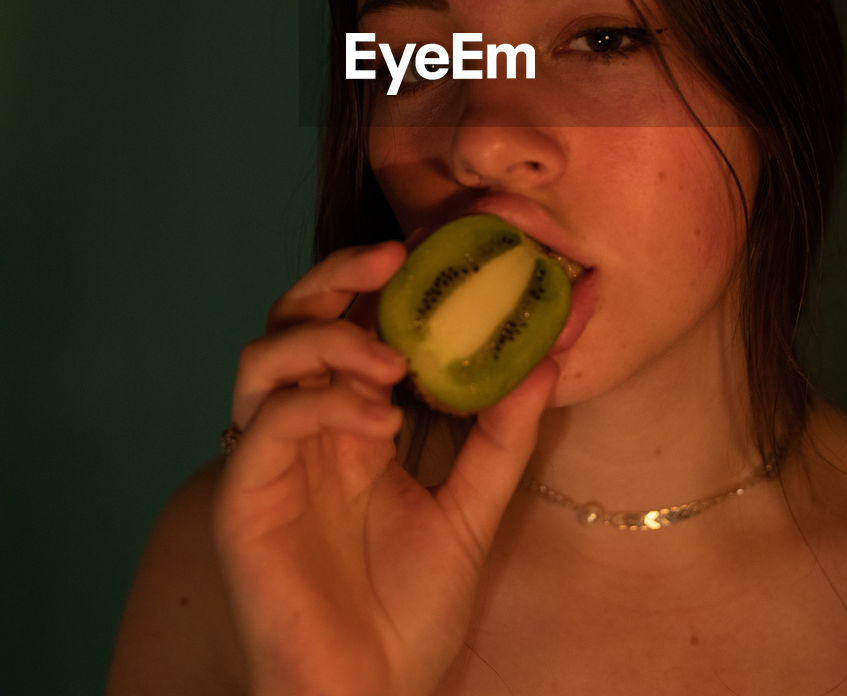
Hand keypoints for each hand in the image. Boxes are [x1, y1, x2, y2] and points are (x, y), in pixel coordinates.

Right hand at [213, 240, 556, 695]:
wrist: (370, 695)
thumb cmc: (410, 611)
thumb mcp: (473, 510)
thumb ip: (502, 435)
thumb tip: (548, 358)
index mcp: (348, 421)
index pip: (348, 324)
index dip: (380, 279)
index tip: (436, 250)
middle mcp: (301, 427)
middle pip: (292, 317)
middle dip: (336, 276)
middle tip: (392, 260)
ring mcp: (267, 460)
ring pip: (262, 356)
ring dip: (326, 340)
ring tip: (392, 363)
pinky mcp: (243, 498)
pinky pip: (265, 423)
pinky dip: (321, 402)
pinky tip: (375, 423)